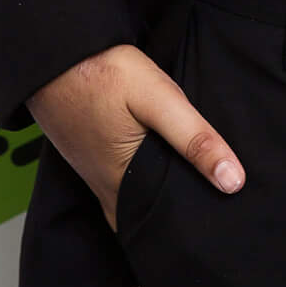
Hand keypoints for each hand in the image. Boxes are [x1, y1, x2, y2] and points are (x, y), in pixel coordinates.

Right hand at [27, 43, 243, 230]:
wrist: (52, 56)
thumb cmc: (103, 74)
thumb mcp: (158, 99)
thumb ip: (194, 139)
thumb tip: (233, 182)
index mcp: (126, 187)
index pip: (167, 225)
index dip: (194, 227)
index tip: (223, 230)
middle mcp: (109, 192)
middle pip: (152, 218)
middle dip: (180, 218)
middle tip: (216, 217)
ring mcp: (96, 177)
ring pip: (136, 204)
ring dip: (161, 203)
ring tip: (195, 198)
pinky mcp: (90, 160)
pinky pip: (122, 188)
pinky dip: (143, 187)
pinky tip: (161, 172)